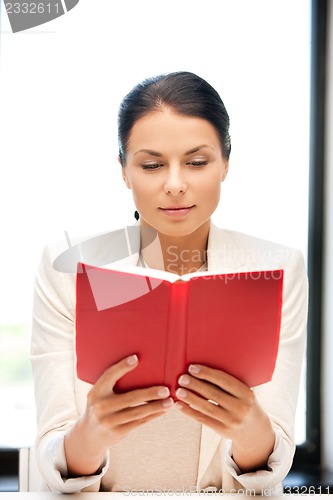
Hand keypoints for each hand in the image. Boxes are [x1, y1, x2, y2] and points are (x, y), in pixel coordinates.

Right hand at [64, 354, 172, 476]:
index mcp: (96, 392)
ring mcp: (109, 421)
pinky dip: (152, 415)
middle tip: (165, 389)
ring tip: (169, 401)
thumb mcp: (98, 394)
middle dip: (150, 393)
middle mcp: (101, 406)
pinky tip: (163, 410)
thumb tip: (137, 363)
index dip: (122, 367)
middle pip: (130, 398)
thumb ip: (111, 383)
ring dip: (156, 406)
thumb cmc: (100, 406)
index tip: (136, 358)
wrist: (88, 436)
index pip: (109, 376)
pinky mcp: (118, 432)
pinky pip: (139, 422)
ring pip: (137, 412)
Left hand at [175, 364, 274, 471]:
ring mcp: (232, 421)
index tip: (192, 367)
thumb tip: (201, 368)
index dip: (207, 373)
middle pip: (214, 394)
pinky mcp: (222, 430)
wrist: (254, 430)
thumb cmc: (243, 403)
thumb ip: (228, 383)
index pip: (224, 381)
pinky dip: (189, 412)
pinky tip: (179, 405)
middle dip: (196, 385)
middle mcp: (240, 408)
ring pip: (207, 408)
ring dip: (190, 398)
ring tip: (178, 390)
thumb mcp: (243, 392)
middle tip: (182, 378)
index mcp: (246, 394)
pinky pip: (203, 420)